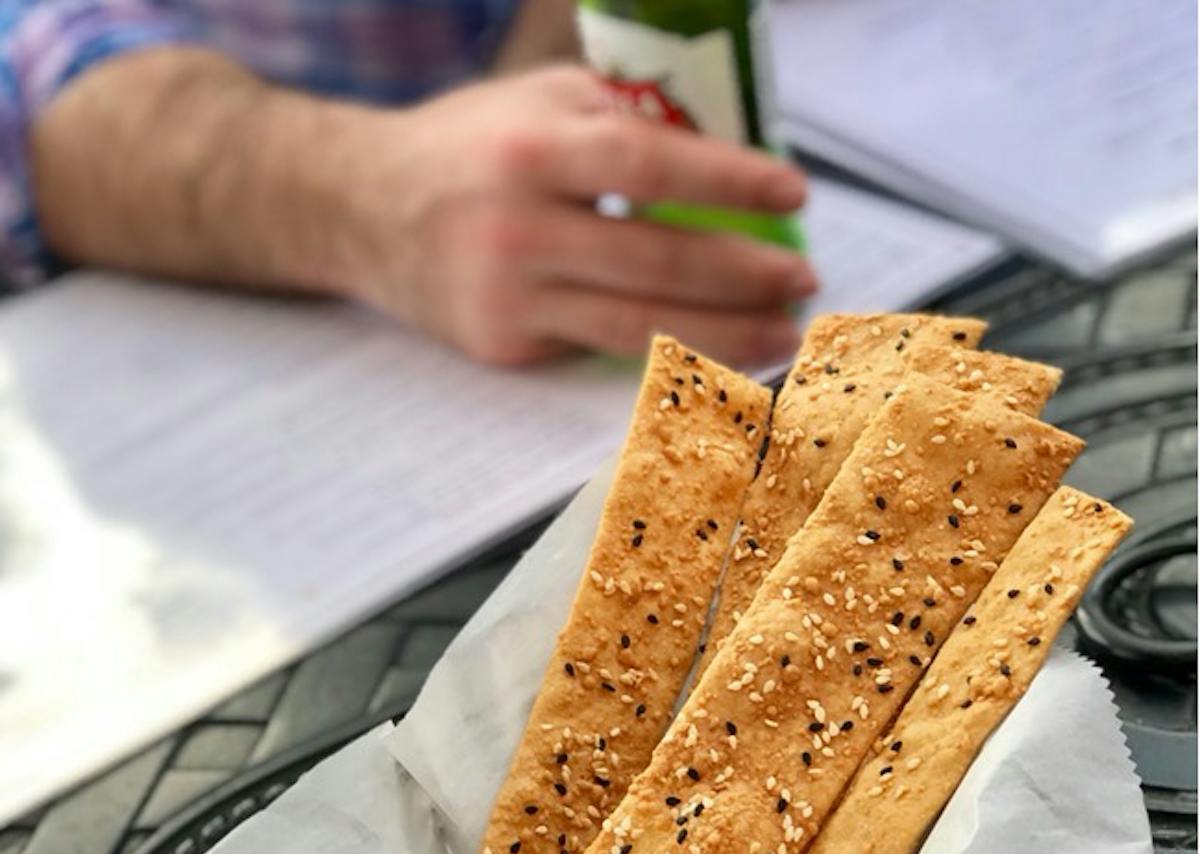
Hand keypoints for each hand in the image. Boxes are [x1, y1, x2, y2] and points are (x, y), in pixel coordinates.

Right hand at [336, 65, 814, 365]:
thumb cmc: (470, 148)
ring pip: (636, 324)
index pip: (648, 164)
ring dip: (722, 333)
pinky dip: (664, 350)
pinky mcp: (504, 345)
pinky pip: (598, 349)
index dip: (726, 181)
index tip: (792, 193)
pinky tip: (712, 349)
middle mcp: (518, 226)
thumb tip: (726, 161)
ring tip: (780, 334)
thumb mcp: (539, 102)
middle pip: (655, 258)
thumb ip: (622, 120)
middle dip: (743, 275)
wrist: (362, 212)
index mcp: (532, 148)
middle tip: (802, 280)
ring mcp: (509, 296)